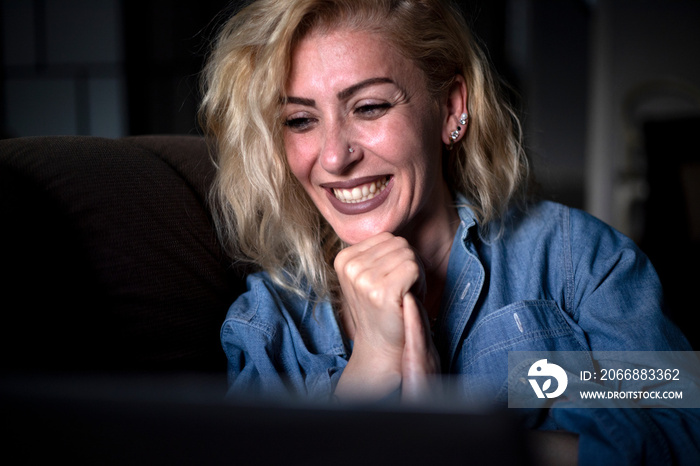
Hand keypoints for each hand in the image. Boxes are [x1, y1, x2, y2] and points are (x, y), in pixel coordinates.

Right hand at [333, 232, 436, 398]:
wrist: (382, 347)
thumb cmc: (384, 309)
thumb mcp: (371, 275)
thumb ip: (378, 252)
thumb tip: (398, 219)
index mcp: (344, 258)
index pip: (387, 237)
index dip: (398, 258)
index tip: (391, 282)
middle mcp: (350, 266)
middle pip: (399, 243)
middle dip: (409, 265)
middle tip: (400, 291)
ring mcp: (363, 278)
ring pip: (409, 254)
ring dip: (416, 275)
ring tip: (403, 296)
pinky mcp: (380, 290)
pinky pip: (414, 267)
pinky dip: (420, 283)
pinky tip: (408, 299)